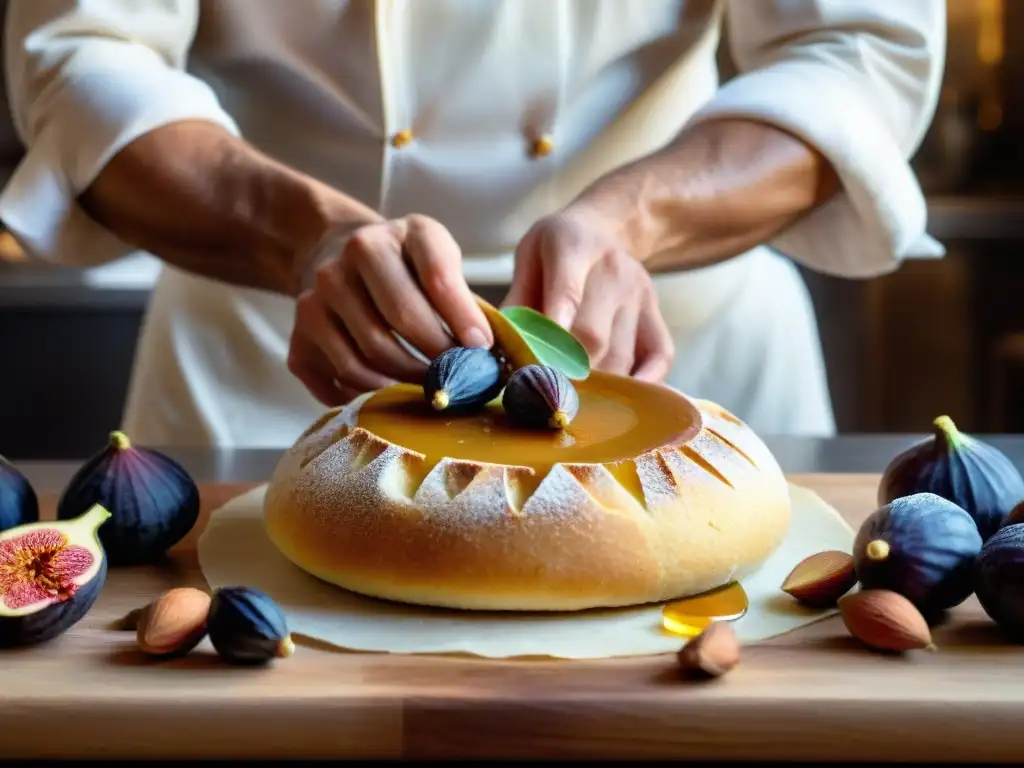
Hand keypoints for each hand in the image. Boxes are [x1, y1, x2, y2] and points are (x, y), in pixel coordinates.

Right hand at [287, 214, 493, 405]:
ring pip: (368, 354)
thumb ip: (464, 301)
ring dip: (404, 380)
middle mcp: (354, 254)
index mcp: (402, 232)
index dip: (463, 319)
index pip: (438, 277)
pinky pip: (336, 378)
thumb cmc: (407, 269)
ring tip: (426, 387)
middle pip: (401, 317)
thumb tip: (487, 358)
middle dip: (437, 356)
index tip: (482, 349)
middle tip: (457, 378)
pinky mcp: (298, 332)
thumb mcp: (440, 263)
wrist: (339, 256)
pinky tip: (384, 392)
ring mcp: (319, 292)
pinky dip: (365, 394)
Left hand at [502, 209, 673, 381]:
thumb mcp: (528, 257)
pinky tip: (616, 396)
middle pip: (593, 337)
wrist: (606, 228)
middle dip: (565, 371)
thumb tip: (501, 349)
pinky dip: (641, 384)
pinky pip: (659, 358)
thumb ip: (516, 301)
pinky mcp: (657, 314)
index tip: (537, 366)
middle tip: (543, 392)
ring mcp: (641, 294)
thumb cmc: (556, 250)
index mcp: (574, 247)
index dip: (553, 335)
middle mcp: (614, 270)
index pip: (566, 294)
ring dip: (595, 384)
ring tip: (570, 397)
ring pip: (621, 356)